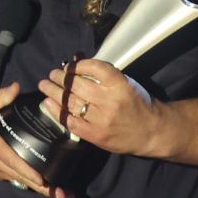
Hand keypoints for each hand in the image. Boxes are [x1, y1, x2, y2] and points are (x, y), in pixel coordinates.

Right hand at [0, 82, 72, 197]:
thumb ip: (0, 97)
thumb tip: (17, 88)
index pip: (15, 163)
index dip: (30, 173)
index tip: (45, 182)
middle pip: (23, 179)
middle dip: (44, 188)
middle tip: (64, 196)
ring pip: (19, 181)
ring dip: (38, 188)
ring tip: (59, 195)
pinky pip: (13, 178)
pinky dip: (27, 182)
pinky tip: (41, 184)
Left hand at [38, 59, 165, 156]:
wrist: (151, 131)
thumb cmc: (137, 103)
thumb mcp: (125, 83)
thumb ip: (104, 75)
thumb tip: (76, 62)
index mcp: (119, 84)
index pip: (93, 68)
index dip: (76, 65)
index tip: (68, 66)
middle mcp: (109, 100)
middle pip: (77, 85)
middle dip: (60, 78)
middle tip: (51, 74)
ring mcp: (101, 119)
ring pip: (71, 102)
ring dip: (54, 92)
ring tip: (45, 85)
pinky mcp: (95, 134)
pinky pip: (71, 121)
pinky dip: (57, 111)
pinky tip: (48, 103)